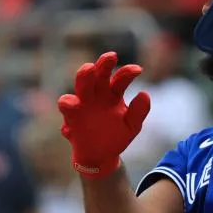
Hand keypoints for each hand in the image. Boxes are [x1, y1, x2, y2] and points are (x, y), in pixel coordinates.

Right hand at [57, 52, 150, 177]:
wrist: (101, 156)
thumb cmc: (117, 136)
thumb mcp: (132, 126)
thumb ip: (139, 112)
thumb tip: (144, 93)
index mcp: (113, 94)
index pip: (120, 78)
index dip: (128, 72)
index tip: (139, 70)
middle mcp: (97, 94)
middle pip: (99, 74)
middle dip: (104, 64)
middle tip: (111, 56)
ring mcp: (83, 102)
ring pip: (82, 84)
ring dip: (85, 75)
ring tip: (89, 69)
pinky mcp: (71, 114)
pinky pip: (67, 105)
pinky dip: (69, 103)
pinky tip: (73, 104)